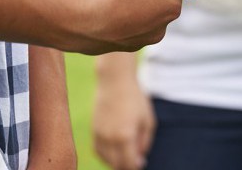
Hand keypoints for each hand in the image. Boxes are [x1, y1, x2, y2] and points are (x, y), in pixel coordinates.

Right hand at [65, 0, 182, 53]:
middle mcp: (161, 27)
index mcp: (171, 6)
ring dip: (130, 1)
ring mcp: (142, 40)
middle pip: (157, 0)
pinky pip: (124, 26)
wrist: (80, 22)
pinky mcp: (123, 47)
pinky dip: (117, 16)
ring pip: (140, 14)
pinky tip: (102, 6)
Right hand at [93, 55, 154, 169]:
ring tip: (126, 155)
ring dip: (115, 162)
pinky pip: (98, 150)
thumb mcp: (147, 120)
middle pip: (116, 165)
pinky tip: (115, 151)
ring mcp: (99, 134)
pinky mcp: (93, 130)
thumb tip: (140, 159)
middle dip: (126, 166)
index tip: (141, 164)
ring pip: (105, 159)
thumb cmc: (135, 99)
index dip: (135, 167)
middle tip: (135, 161)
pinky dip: (106, 155)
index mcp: (125, 136)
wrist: (115, 81)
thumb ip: (145, 142)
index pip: (129, 164)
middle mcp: (109, 138)